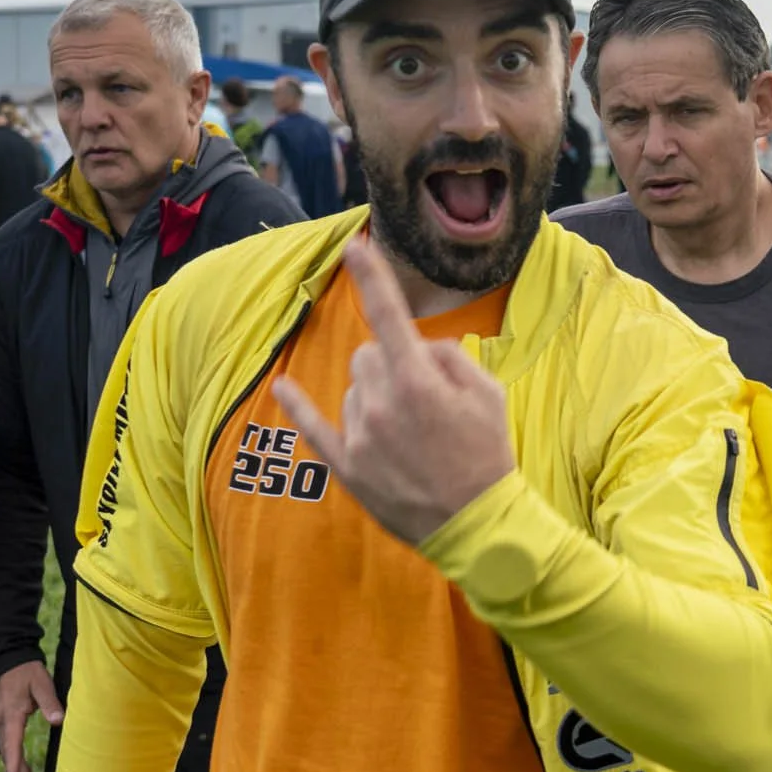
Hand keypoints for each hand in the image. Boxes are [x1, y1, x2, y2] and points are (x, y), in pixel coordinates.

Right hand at [0, 659, 63, 771]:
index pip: (11, 742)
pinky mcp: (2, 719)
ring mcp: (0, 720)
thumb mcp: (42, 683)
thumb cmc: (28, 671)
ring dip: (14, 768)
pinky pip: (5, 743)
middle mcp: (2, 720)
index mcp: (11, 714)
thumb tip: (58, 721)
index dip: (13, 762)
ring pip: (5, 750)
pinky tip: (18, 767)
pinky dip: (11, 757)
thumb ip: (50, 701)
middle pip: (7, 752)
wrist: (10, 658)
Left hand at [273, 235, 516, 544]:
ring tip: (409, 433)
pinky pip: (314, 428)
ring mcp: (361, 436)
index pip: (389, 315)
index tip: (354, 246)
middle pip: (368, 356)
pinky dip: (298, 407)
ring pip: (353, 389)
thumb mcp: (489, 394)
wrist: (479, 525)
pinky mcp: (349, 467)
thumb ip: (450, 359)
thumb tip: (421, 349)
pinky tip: (282, 390)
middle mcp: (382, 403)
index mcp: (419, 380)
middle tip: (422, 397)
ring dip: (374, 395)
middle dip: (390, 363)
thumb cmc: (488, 455)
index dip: (372, 276)